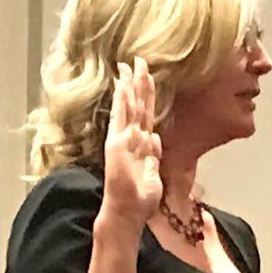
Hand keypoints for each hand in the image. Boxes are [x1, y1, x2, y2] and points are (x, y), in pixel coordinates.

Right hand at [99, 56, 162, 231]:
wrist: (127, 212)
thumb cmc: (139, 200)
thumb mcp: (153, 174)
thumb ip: (153, 156)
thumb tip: (155, 139)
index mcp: (141, 144)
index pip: (144, 114)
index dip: (146, 95)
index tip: (147, 77)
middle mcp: (130, 138)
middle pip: (137, 105)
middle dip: (139, 82)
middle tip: (139, 60)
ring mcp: (121, 139)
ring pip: (128, 107)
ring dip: (130, 86)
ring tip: (131, 65)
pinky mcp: (116, 144)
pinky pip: (120, 118)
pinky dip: (122, 101)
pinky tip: (123, 86)